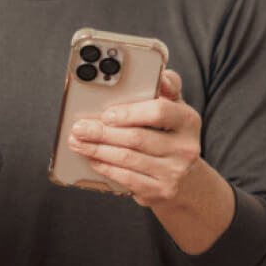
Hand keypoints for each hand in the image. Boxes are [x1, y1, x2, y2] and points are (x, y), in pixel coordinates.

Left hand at [67, 69, 202, 208]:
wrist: (185, 179)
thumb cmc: (170, 135)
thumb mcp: (174, 109)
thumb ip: (167, 87)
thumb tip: (160, 73)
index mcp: (188, 120)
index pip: (160, 111)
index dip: (130, 112)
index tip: (106, 113)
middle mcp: (185, 148)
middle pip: (137, 138)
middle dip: (102, 132)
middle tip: (79, 127)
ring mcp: (174, 172)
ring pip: (128, 158)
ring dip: (97, 149)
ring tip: (77, 142)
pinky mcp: (160, 192)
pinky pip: (126, 178)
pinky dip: (105, 167)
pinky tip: (92, 158)